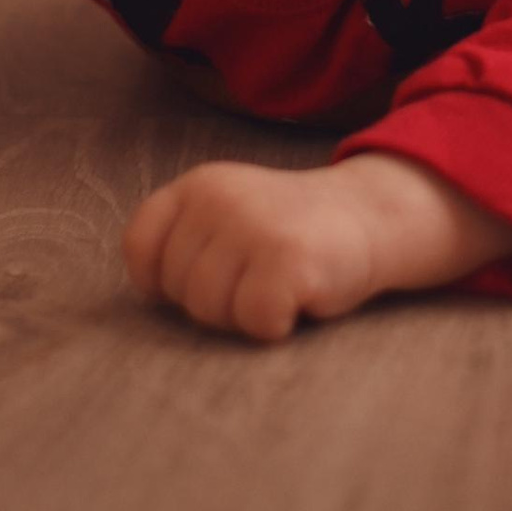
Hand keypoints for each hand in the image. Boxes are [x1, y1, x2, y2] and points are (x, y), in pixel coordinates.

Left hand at [123, 151, 511, 343]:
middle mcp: (219, 197)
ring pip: (210, 311)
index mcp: (198, 185)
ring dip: (245, 316)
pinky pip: (254, 322)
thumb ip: (185, 241)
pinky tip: (299, 298)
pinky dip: (277, 325)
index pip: (140, 247)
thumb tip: (147, 295)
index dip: (164, 281)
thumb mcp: (227, 216)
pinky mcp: (285, 258)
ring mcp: (251, 225)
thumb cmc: (291, 233)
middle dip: (215, 302)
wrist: (371, 218)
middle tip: (258, 279)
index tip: (208, 279)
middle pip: (178, 290)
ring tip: (277, 287)